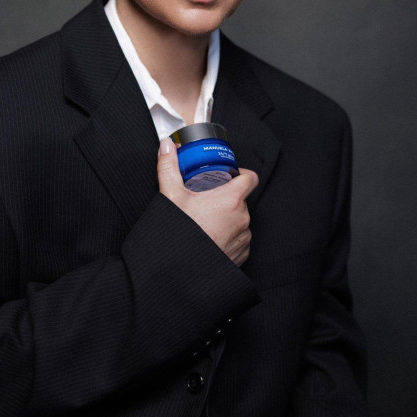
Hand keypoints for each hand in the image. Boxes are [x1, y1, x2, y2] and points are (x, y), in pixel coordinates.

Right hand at [157, 138, 257, 266]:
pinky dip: (228, 236)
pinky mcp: (241, 255)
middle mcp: (242, 218)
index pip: (250, 177)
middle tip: (206, 199)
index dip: (241, 173)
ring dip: (228, 218)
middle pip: (241, 199)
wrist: (178, 271)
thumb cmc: (180, 234)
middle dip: (226, 197)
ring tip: (206, 220)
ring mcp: (243, 238)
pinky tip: (210, 237)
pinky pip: (239, 239)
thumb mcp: (171, 195)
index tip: (228, 174)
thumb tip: (167, 146)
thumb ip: (168, 167)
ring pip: (240, 220)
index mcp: (230, 200)